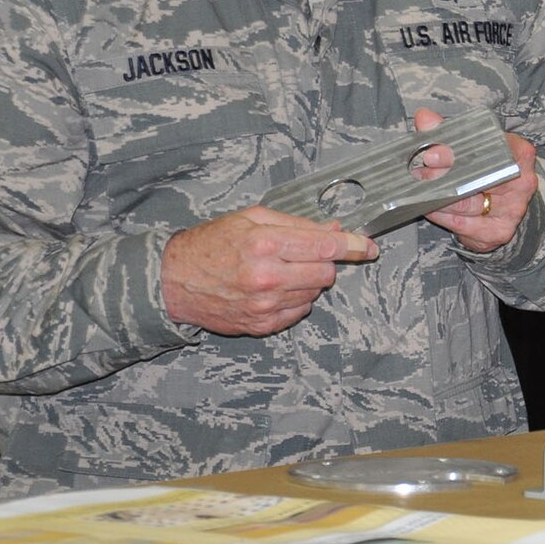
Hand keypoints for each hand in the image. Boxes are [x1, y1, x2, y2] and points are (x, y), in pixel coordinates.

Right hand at [161, 208, 375, 336]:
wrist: (174, 281)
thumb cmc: (212, 243)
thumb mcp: (252, 218)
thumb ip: (296, 224)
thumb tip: (335, 230)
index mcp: (264, 243)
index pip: (324, 246)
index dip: (353, 246)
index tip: (369, 246)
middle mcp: (266, 276)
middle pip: (325, 273)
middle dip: (324, 262)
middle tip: (306, 255)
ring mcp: (264, 304)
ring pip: (314, 294)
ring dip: (307, 282)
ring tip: (280, 270)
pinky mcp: (261, 325)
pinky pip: (299, 312)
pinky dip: (295, 300)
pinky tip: (273, 289)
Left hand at [410, 107, 537, 252]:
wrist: (507, 202)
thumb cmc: (489, 168)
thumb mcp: (476, 145)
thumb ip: (448, 131)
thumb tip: (424, 118)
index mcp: (519, 154)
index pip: (487, 149)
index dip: (456, 152)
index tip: (430, 153)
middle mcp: (521, 183)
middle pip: (475, 178)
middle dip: (442, 176)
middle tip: (417, 173)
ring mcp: (512, 210)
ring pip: (467, 204)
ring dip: (437, 197)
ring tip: (417, 190)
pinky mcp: (499, 232)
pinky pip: (463, 225)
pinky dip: (442, 216)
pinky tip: (429, 208)